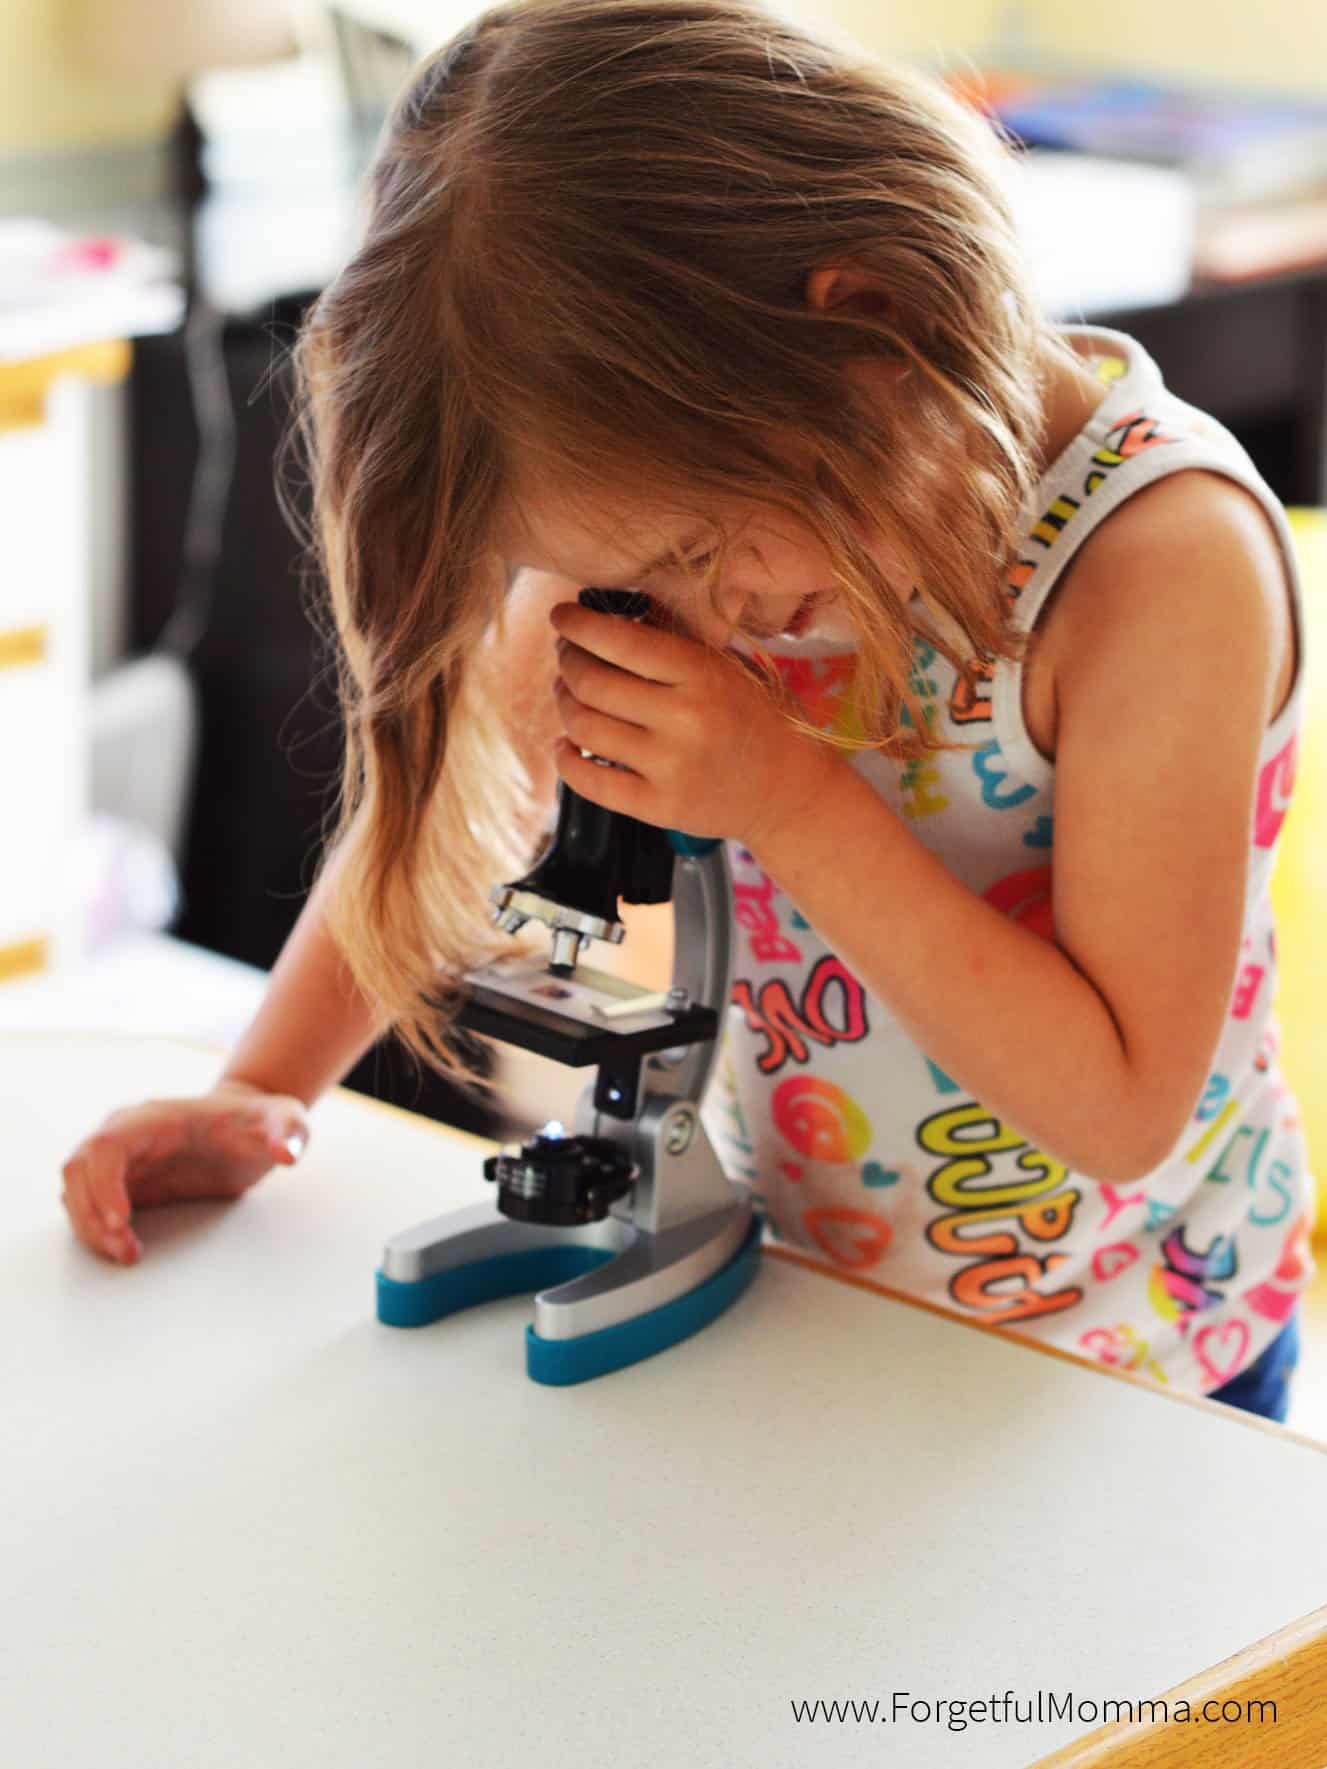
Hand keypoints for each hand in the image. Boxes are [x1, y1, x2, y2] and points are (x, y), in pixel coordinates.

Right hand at [60, 1080, 310, 1264]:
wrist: (248, 1128)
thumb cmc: (261, 1123)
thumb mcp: (285, 1121)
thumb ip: (288, 1132)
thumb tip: (286, 1153)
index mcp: (158, 1117)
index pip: (109, 1144)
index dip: (104, 1182)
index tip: (123, 1221)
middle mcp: (128, 1131)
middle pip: (79, 1168)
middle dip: (91, 1213)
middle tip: (124, 1249)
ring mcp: (121, 1156)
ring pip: (75, 1189)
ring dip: (89, 1226)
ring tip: (128, 1254)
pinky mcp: (122, 1180)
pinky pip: (87, 1204)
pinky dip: (95, 1229)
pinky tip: (126, 1248)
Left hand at [547, 602, 843, 847]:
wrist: (786, 790)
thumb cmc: (751, 718)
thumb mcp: (724, 668)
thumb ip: (671, 644)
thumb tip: (600, 618)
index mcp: (703, 676)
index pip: (622, 642)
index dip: (580, 625)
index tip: (561, 617)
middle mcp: (685, 720)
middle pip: (592, 683)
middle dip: (568, 662)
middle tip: (567, 657)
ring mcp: (670, 768)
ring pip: (584, 728)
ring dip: (563, 704)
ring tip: (567, 693)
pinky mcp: (658, 808)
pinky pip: (588, 782)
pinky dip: (565, 758)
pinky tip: (566, 743)